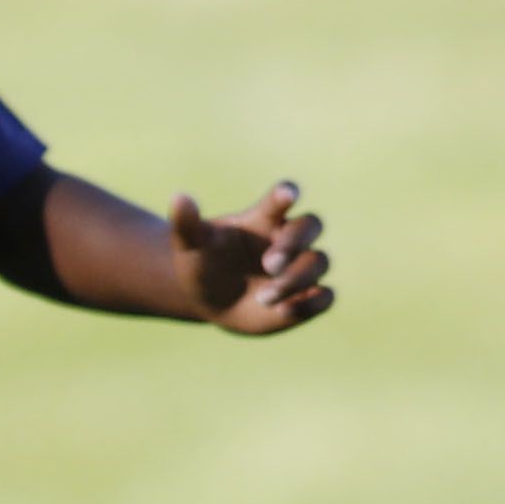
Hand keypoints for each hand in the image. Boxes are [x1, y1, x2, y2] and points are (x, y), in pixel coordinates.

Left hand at [171, 180, 332, 334]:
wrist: (210, 300)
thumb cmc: (203, 264)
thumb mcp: (190, 245)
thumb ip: (186, 223)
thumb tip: (178, 197)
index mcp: (263, 219)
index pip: (281, 197)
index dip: (287, 193)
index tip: (286, 194)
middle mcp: (287, 239)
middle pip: (311, 225)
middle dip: (294, 242)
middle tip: (269, 263)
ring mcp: (301, 267)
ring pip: (320, 261)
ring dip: (296, 279)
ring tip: (264, 297)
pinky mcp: (307, 297)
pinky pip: (325, 297)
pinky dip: (312, 303)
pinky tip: (284, 310)